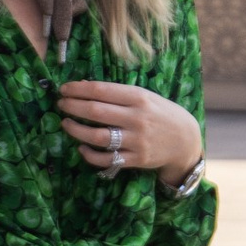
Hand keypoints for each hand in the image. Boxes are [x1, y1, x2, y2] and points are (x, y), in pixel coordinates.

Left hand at [56, 78, 202, 184]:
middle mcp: (137, 118)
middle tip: (61, 104)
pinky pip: (107, 159)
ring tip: (65, 124)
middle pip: (95, 112)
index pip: (101, 90)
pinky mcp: (136, 159)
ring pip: (98, 137)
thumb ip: (118, 93)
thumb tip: (84, 86)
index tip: (64, 89)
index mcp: (138, 98)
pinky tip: (82, 147)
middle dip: (72, 107)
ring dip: (76, 130)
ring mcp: (136, 140)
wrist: (185, 140)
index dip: (78, 89)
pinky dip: (90, 154)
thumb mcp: (145, 96)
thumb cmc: (160, 113)